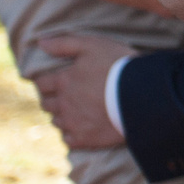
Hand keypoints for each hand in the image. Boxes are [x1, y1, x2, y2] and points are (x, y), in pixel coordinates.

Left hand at [34, 34, 135, 149]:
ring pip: (57, 122)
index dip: (44, 81)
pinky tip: (81, 128)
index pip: (41, 83)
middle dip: (52, 99)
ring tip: (74, 112)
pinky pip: (69, 140)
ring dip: (62, 116)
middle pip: (47, 104)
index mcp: (64, 81)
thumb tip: (41, 43)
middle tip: (63, 96)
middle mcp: (64, 104)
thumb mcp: (93, 45)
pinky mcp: (86, 139)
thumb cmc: (119, 67)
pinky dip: (72, 134)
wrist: (142, 97)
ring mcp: (74, 123)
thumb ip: (65, 44)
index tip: (50, 81)